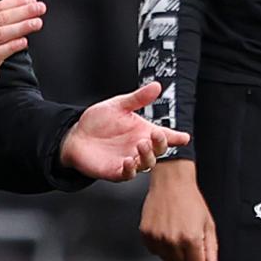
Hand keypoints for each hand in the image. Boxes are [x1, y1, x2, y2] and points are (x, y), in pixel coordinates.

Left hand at [59, 82, 190, 181]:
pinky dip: (131, 169)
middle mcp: (139, 147)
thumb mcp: (118, 105)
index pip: (164, 135)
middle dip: (161, 144)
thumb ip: (138, 98)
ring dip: (147, 156)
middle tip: (155, 135)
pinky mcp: (116, 171)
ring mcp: (129, 160)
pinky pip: (128, 174)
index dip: (176, 137)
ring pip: (147, 164)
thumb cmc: (97, 121)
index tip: (184, 137)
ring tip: (141, 145)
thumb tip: (156, 86)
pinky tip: (129, 161)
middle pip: (159, 150)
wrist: (76, 135)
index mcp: (143, 131)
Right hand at [140, 160, 217, 260]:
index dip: (198, 259)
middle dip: (186, 256)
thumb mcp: (208, 223)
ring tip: (175, 232)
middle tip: (186, 237)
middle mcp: (172, 241)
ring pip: (166, 259)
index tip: (197, 248)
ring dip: (172, 251)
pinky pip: (154, 251)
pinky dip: (159, 245)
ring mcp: (157, 238)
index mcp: (191, 239)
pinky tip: (165, 229)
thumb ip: (211, 248)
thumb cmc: (192, 201)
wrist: (171, 182)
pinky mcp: (145, 234)